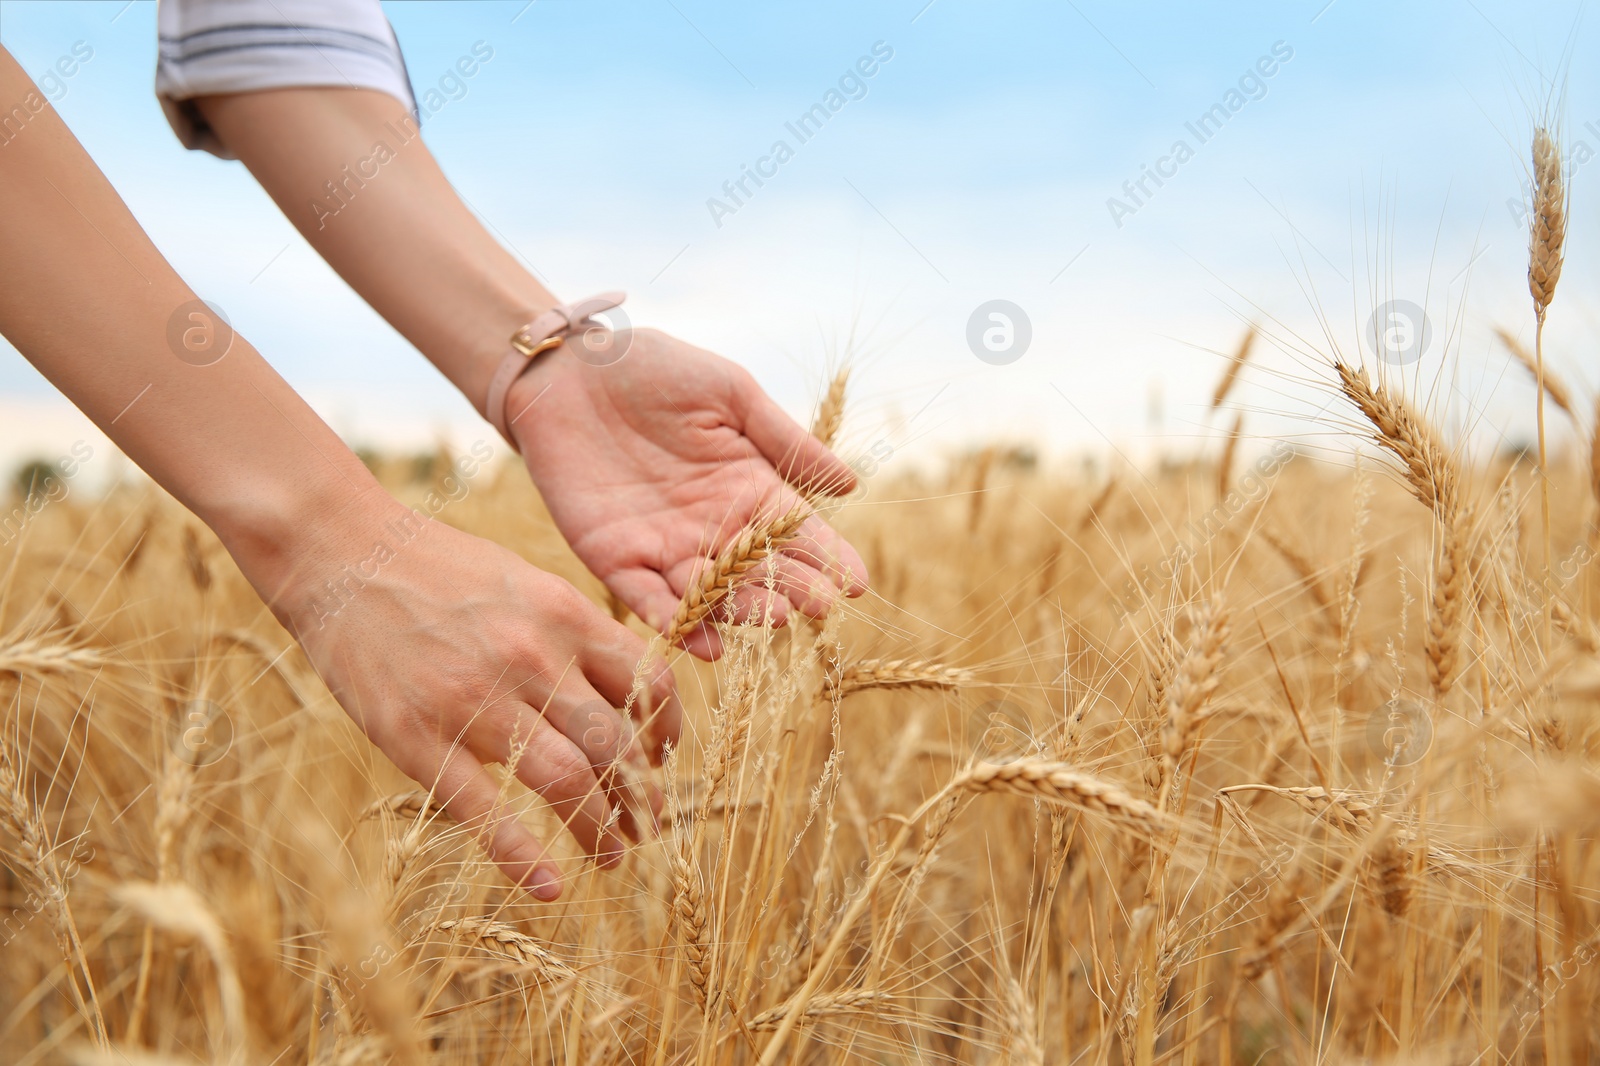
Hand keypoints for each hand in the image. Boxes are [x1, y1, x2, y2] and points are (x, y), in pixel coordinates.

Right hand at [236, 492, 679, 898]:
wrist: (343, 554)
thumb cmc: (440, 568)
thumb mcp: (526, 582)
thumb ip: (575, 635)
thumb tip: (626, 692)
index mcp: (565, 614)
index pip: (648, 683)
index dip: (667, 731)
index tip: (663, 759)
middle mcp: (532, 657)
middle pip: (615, 743)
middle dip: (642, 795)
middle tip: (647, 824)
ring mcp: (475, 699)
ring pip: (567, 780)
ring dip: (600, 827)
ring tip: (613, 853)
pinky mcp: (418, 738)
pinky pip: (484, 811)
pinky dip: (524, 857)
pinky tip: (549, 885)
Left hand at [505, 328, 868, 658]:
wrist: (568, 368)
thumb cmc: (653, 368)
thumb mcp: (729, 392)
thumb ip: (783, 438)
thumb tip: (850, 484)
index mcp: (746, 485)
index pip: (796, 531)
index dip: (827, 557)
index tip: (853, 584)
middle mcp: (711, 526)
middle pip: (759, 570)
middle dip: (791, 589)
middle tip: (817, 606)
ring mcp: (664, 546)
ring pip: (711, 592)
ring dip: (741, 611)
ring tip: (772, 618)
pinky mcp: (614, 557)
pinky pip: (648, 598)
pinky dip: (676, 623)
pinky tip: (706, 643)